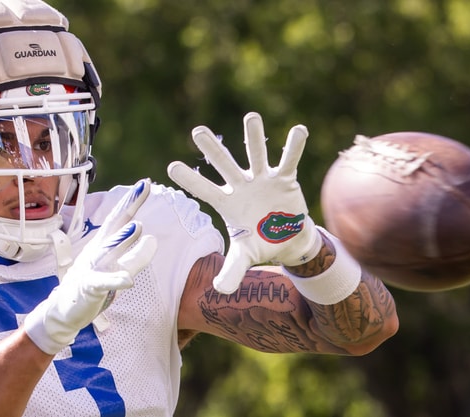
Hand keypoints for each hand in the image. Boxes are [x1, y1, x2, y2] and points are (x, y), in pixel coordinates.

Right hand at [24, 179, 157, 353]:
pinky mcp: (88, 288)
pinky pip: (103, 283)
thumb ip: (136, 256)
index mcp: (104, 244)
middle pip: (114, 225)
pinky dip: (115, 280)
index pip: (120, 218)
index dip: (132, 201)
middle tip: (142, 187)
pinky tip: (128, 280)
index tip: (145, 182)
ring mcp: (91, 267)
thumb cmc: (92, 285)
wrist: (63, 309)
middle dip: (128, 205)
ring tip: (138, 225)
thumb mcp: (117, 268)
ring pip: (108, 251)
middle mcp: (97, 251)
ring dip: (122, 239)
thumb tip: (152, 237)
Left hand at [168, 112, 320, 293]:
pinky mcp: (285, 179)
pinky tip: (299, 130)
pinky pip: (289, 160)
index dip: (189, 180)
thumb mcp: (244, 257)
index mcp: (227, 203)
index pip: (204, 189)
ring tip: (251, 116)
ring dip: (253, 137)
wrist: (287, 241)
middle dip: (212, 149)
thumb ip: (232, 270)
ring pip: (256, 155)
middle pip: (224, 165)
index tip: (170, 167)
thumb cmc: (260, 244)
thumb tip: (220, 291)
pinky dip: (294, 146)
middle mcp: (242, 186)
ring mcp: (262, 180)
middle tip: (196, 131)